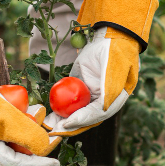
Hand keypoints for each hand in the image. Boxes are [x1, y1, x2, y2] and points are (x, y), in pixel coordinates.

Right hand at [0, 32, 60, 165]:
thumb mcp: (11, 122)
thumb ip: (30, 138)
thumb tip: (46, 149)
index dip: (41, 165)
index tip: (56, 163)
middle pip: (20, 151)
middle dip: (35, 137)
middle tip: (45, 123)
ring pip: (16, 137)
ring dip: (29, 125)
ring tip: (35, 110)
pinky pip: (10, 127)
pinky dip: (20, 119)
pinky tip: (24, 107)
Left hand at [46, 0, 156, 135]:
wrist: (109, 35)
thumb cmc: (115, 49)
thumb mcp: (115, 66)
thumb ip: (111, 87)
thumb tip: (103, 108)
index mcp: (117, 98)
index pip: (99, 113)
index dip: (83, 120)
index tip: (67, 123)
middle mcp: (104, 100)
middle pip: (86, 118)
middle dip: (70, 125)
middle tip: (53, 130)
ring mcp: (92, 95)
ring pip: (77, 113)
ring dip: (62, 120)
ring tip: (47, 125)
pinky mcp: (81, 89)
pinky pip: (70, 103)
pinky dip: (59, 109)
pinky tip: (48, 113)